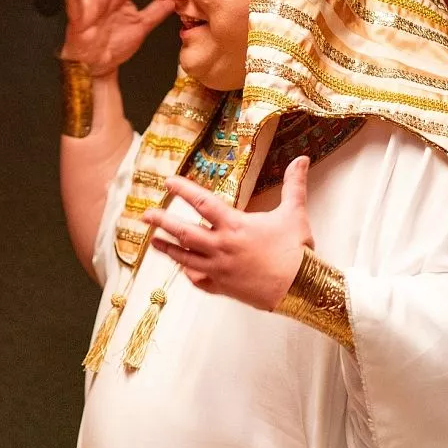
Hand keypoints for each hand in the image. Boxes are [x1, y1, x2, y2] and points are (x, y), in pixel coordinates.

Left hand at [142, 157, 314, 309]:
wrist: (301, 288)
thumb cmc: (297, 250)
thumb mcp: (295, 213)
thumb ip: (294, 184)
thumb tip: (302, 158)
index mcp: (235, 225)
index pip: (202, 203)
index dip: (183, 190)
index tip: (168, 182)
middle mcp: (221, 246)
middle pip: (184, 231)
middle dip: (162, 221)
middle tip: (145, 214)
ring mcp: (219, 268)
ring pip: (185, 258)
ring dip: (167, 248)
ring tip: (152, 241)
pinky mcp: (223, 287)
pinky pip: (199, 280)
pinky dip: (188, 273)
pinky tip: (181, 268)